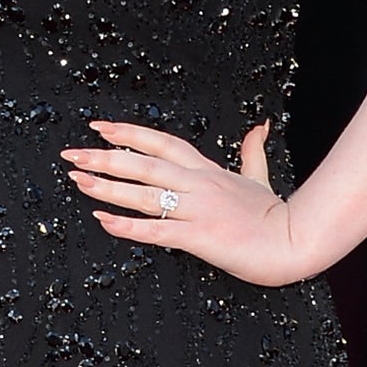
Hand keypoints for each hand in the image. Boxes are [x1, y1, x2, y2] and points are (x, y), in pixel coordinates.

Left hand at [61, 119, 314, 286]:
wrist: (294, 240)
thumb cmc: (274, 215)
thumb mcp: (259, 177)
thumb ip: (252, 151)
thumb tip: (259, 126)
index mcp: (207, 170)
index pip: (161, 143)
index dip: (129, 134)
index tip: (100, 128)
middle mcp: (198, 184)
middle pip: (144, 164)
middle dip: (105, 158)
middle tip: (73, 154)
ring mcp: (198, 209)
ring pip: (145, 194)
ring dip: (108, 187)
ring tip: (79, 181)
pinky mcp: (199, 236)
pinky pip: (157, 230)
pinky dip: (128, 226)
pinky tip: (104, 221)